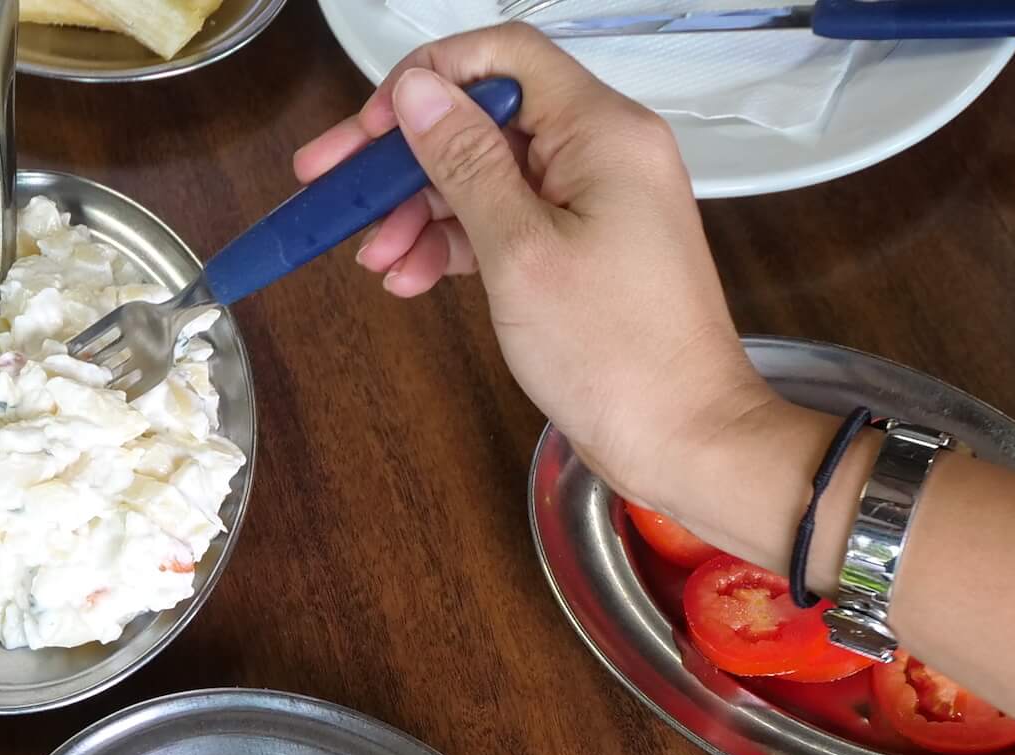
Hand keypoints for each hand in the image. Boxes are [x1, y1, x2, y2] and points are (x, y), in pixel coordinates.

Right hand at [292, 24, 780, 529]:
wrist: (683, 439)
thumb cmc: (615, 354)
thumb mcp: (519, 251)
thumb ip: (465, 162)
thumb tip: (418, 92)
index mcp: (602, 131)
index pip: (503, 56)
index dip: (428, 78)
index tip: (370, 129)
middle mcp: (604, 152)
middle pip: (485, 118)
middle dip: (405, 156)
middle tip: (330, 186)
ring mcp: (596, 202)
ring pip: (488, 176)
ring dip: (421, 211)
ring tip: (374, 259)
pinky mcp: (586, 248)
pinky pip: (507, 222)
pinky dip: (456, 245)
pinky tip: (410, 278)